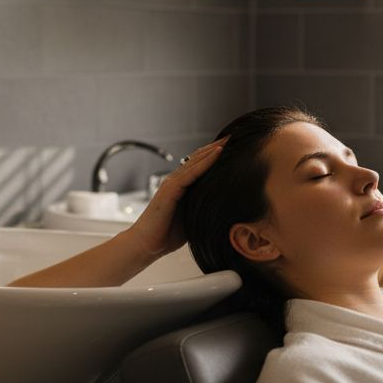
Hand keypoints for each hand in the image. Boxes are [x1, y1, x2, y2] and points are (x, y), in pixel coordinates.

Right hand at [121, 136, 227, 258]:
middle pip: (199, 158)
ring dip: (214, 149)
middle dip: (217, 147)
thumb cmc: (167, 234)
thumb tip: (225, 208)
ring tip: (230, 140)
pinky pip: (191, 173)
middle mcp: (176, 181)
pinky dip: (205, 162)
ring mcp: (171, 183)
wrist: (146, 245)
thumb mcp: (192, 217)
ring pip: (196, 161)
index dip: (216, 155)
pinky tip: (218, 153)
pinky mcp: (170, 190)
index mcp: (181, 187)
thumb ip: (203, 207)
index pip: (200, 165)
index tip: (234, 147)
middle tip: (235, 136)